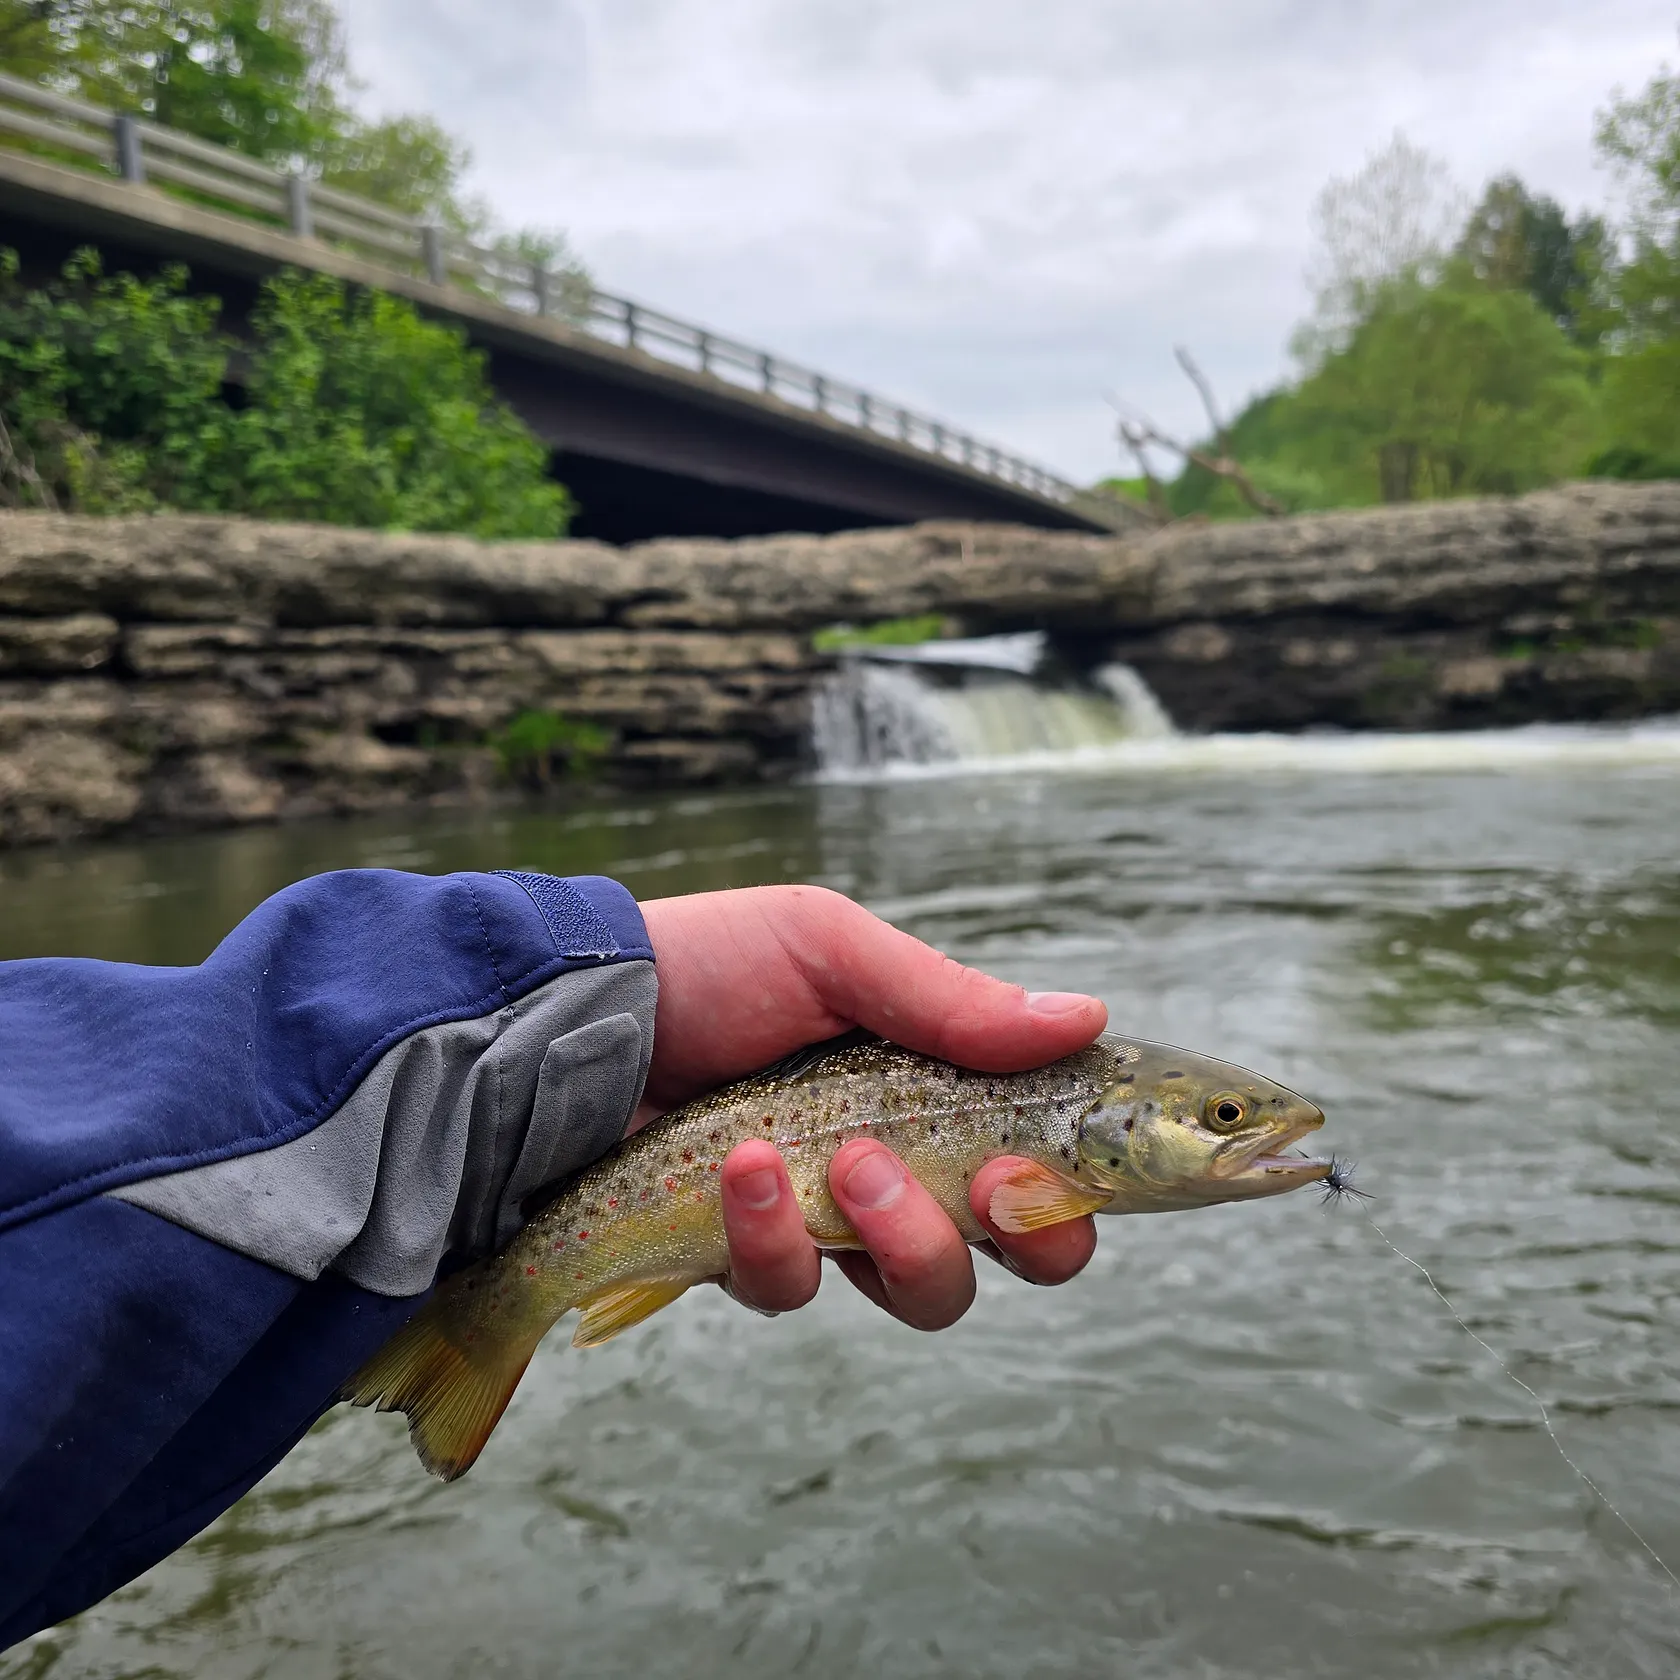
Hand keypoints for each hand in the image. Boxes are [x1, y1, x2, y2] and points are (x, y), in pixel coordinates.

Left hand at [638, 886, 1105, 1329]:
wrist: (572, 1016)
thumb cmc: (710, 964)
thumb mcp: (830, 952)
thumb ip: (951, 1000)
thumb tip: (1087, 1018)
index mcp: (941, 1085)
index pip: (1053, 1157)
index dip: (1075, 1188)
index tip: (1041, 1166)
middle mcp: (907, 1159)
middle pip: (1017, 1249)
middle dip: (1021, 1234)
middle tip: (987, 1187)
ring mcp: (830, 1219)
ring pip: (923, 1290)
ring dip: (902, 1235)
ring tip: (844, 1163)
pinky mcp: (750, 1258)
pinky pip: (793, 1289)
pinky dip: (774, 1234)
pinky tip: (742, 1168)